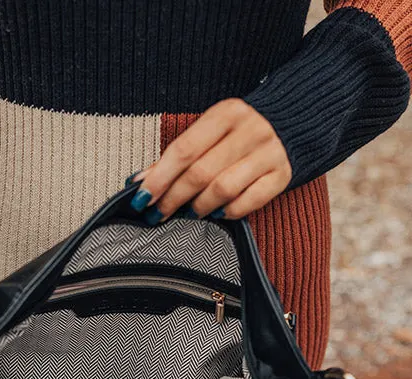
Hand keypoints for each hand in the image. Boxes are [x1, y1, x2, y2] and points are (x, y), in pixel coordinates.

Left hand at [130, 99, 291, 220]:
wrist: (289, 123)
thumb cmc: (236, 133)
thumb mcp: (207, 133)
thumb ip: (175, 157)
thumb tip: (138, 181)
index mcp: (225, 113)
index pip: (184, 150)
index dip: (159, 178)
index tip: (141, 199)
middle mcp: (250, 130)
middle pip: (201, 173)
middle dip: (173, 198)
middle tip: (158, 214)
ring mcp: (269, 152)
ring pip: (223, 189)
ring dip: (199, 207)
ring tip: (188, 213)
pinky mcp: (282, 174)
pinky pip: (249, 201)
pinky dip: (228, 212)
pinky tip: (217, 213)